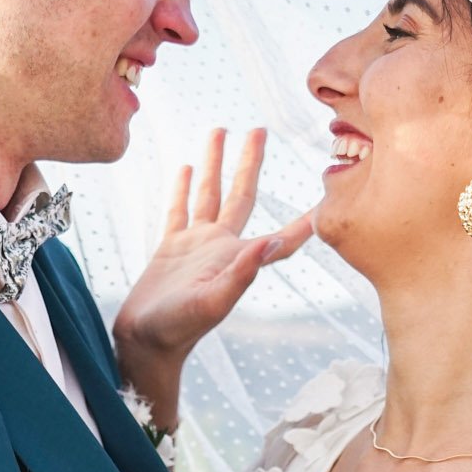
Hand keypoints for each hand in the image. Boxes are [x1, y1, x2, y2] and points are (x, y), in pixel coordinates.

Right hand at [113, 129, 313, 430]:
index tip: (326, 195)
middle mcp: (223, 248)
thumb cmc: (179, 329)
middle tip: (258, 129)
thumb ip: (242, 274)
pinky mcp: (171, 248)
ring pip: (209, 194)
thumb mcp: (213, 302)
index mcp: (239, 260)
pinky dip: (183, 187)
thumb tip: (271, 241)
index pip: (281, 237)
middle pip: (241, 195)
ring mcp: (197, 246)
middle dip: (250, 162)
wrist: (145, 343)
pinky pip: (179, 208)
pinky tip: (185, 166)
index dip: (305, 221)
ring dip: (215, 164)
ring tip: (219, 130)